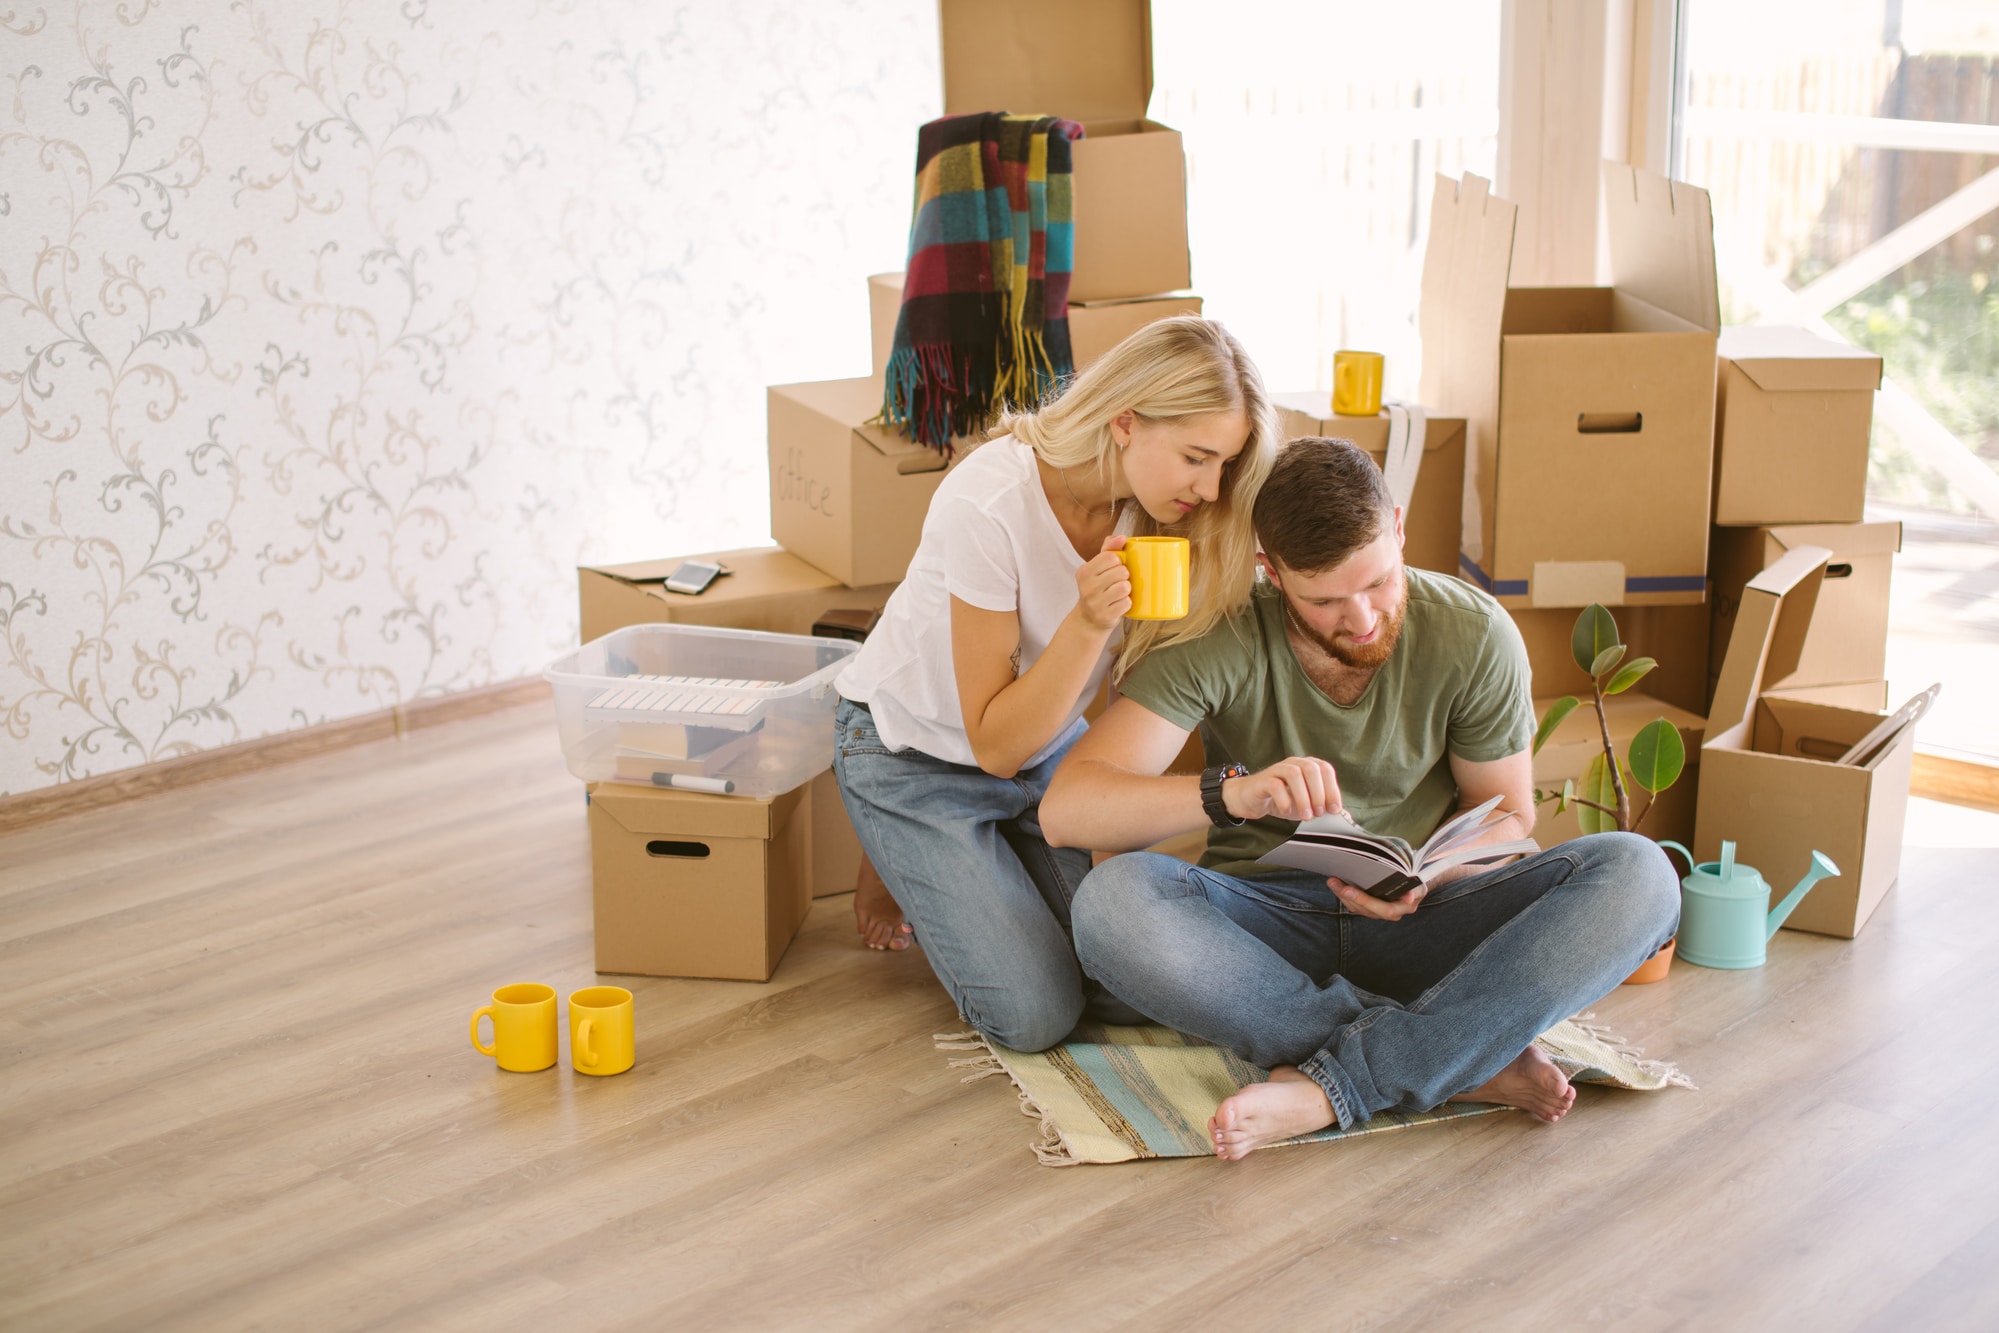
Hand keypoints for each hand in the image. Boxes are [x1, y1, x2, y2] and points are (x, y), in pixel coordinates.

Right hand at [1074, 535, 1132, 632]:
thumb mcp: (1097, 568)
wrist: (1088, 620)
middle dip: (1125, 576)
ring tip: (1120, 593)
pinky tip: (1119, 604)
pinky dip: (1127, 603)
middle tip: (1118, 582)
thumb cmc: (1097, 589)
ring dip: (1127, 590)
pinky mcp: (1105, 616)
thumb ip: (1108, 549)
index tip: (1115, 568)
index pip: (1111, 557)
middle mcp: (1087, 587)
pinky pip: (1127, 603)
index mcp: (1084, 571)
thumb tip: (1122, 537)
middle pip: (1121, 571)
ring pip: (1125, 587)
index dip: (1119, 561)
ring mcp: (1095, 603)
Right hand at [1222, 756, 1342, 822]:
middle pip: (1312, 769)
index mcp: (1308, 766)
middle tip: (1318, 813)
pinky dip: (1285, 801)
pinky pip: (1275, 785)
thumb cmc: (1282, 800)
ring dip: (1303, 797)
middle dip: (1319, 793)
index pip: (1326, 770)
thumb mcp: (1306, 805)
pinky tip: (1287, 812)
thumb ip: (1323, 807)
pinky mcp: (1264, 780)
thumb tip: (1345, 815)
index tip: (1334, 809)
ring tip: (1305, 816)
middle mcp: (1294, 763)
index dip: (1333, 789)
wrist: (1252, 799)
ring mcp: (1278, 770)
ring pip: (1294, 774)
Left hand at [1327, 876, 1427, 920]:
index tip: (1355, 893)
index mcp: (1405, 906)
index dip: (1371, 902)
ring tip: (1333, 882)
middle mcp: (1393, 912)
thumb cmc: (1416, 878)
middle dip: (1353, 897)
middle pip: (1369, 909)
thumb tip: (1409, 898)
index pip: (1386, 908)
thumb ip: (1415, 889)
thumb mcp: (1419, 881)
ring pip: (1359, 908)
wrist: (1415, 883)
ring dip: (1343, 895)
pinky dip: (1344, 895)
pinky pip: (1355, 905)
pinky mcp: (1370, 909)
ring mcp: (1380, 912)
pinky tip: (1336, 885)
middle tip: (1340, 886)